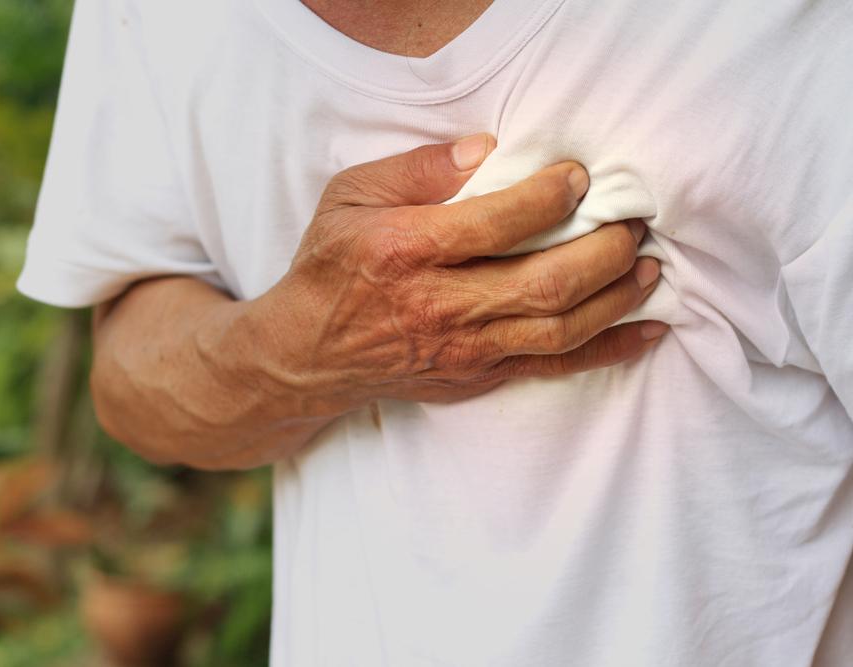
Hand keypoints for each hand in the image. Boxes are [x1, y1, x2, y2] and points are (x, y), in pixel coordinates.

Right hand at [249, 134, 666, 411]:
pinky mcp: (477, 376)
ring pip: (560, 328)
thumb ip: (417, 169)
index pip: (498, 222)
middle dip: (605, 250)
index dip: (551, 196)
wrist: (309, 353)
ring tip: (649, 266)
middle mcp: (440, 306)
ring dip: (616, 296)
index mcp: (407, 251)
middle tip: (633, 224)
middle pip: (546, 282)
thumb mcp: (350, 197)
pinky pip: (553, 367)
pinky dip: (608, 350)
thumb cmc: (331, 267)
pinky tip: (649, 330)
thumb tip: (485, 150)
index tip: (579, 178)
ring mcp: (463, 349)